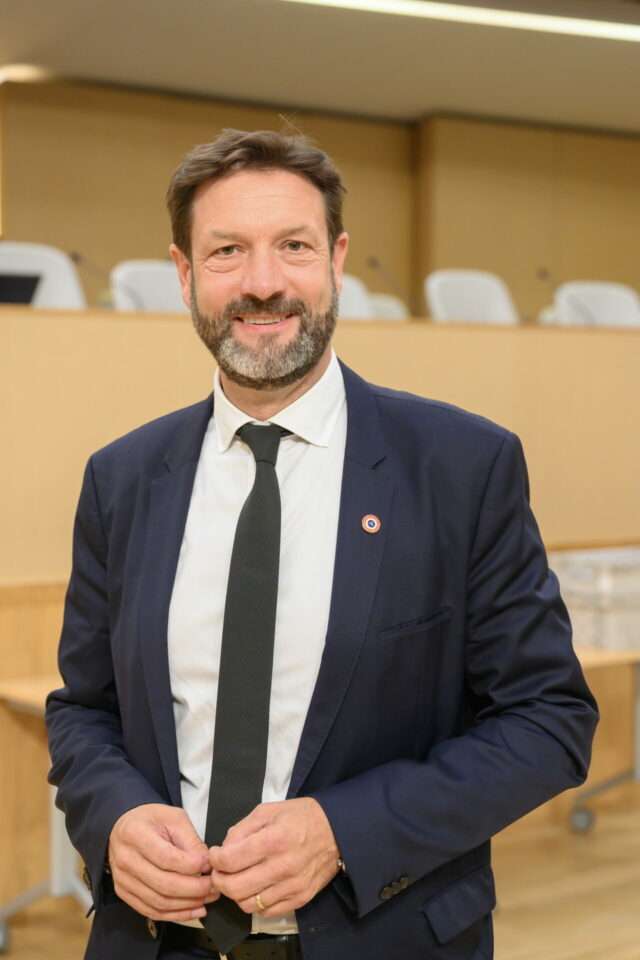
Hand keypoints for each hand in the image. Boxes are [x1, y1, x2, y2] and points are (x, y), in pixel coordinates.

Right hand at [108, 803, 218, 921]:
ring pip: (159, 902)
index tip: (209, 864)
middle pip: (164, 884)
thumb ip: (191, 841)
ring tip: (208, 897)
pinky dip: (176, 914)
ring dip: (188, 904)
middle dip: (194, 888)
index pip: (166, 857)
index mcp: (135, 833)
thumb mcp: (174, 817)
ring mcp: (123, 880)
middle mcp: (125, 859)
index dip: (191, 865)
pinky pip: (152, 911)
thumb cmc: (151, 820)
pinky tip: (193, 909)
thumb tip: (207, 865)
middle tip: (214, 885)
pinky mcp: (125, 894)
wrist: (126, 828)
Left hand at [208, 798, 339, 917]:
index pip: (230, 860)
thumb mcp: (269, 811)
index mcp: (274, 840)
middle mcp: (283, 867)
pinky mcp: (300, 899)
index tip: (214, 855)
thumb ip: (242, 829)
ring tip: (238, 878)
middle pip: (234, 887)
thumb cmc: (301, 817)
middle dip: (219, 880)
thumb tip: (224, 849)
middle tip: (220, 870)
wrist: (337, 831)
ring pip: (247, 904)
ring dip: (236, 893)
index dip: (214, 859)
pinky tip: (256, 887)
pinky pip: (266, 912)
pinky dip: (255, 902)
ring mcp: (292, 886)